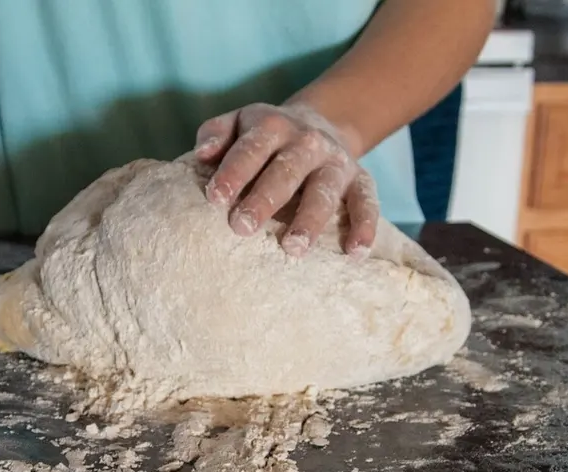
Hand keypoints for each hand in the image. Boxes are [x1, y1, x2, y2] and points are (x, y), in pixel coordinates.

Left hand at [194, 102, 378, 257]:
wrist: (320, 123)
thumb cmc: (265, 137)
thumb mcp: (238, 123)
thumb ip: (215, 134)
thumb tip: (201, 155)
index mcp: (272, 127)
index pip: (251, 148)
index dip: (233, 172)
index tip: (215, 198)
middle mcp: (307, 142)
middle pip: (285, 171)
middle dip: (264, 200)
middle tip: (241, 228)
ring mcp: (336, 163)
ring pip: (324, 191)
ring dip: (309, 220)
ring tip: (292, 248)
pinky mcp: (360, 180)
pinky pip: (367, 203)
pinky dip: (364, 226)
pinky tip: (355, 253)